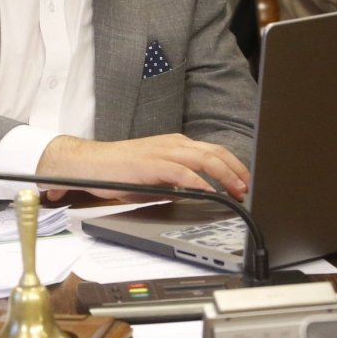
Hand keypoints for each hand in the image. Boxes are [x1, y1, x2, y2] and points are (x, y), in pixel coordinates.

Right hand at [35, 133, 249, 203]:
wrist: (88, 163)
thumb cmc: (119, 171)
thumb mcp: (155, 176)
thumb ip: (176, 181)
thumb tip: (199, 194)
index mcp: (174, 144)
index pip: (213, 150)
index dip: (233, 165)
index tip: (246, 181)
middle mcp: (172, 143)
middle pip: (214, 152)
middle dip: (236, 170)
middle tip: (248, 188)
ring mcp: (161, 151)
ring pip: (203, 159)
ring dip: (224, 176)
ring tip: (237, 191)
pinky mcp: (150, 164)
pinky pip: (181, 172)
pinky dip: (199, 182)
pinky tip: (209, 192)